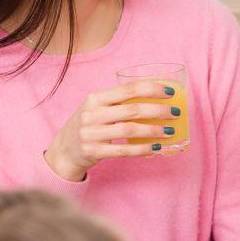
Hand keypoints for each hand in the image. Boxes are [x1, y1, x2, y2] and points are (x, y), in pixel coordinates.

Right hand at [44, 81, 178, 181]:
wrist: (64, 150)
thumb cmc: (89, 125)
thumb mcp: (97, 108)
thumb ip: (118, 102)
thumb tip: (157, 99)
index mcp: (95, 98)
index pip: (128, 89)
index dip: (151, 88)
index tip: (170, 91)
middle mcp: (91, 114)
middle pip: (132, 110)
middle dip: (158, 110)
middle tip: (175, 112)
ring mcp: (90, 133)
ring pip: (129, 130)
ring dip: (153, 131)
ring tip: (169, 131)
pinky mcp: (93, 151)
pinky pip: (123, 151)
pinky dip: (142, 149)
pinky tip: (156, 148)